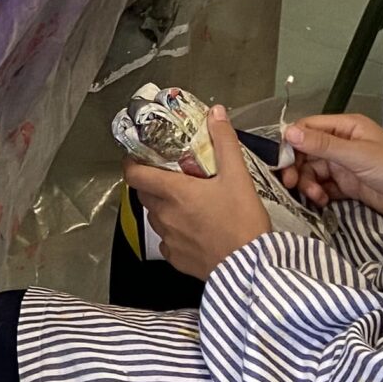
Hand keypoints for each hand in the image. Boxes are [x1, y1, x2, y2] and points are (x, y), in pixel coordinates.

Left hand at [122, 110, 268, 279]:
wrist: (251, 268)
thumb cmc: (243, 221)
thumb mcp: (238, 176)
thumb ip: (224, 142)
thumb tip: (216, 113)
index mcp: (174, 193)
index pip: (134, 174)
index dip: (131, 163)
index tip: (138, 155)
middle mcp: (164, 216)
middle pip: (144, 194)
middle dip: (151, 183)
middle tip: (170, 175)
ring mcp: (168, 240)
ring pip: (154, 217)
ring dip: (163, 207)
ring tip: (185, 202)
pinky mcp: (176, 260)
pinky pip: (166, 241)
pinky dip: (173, 233)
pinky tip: (193, 230)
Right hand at [282, 113, 382, 221]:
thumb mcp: (357, 155)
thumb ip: (323, 145)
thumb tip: (289, 132)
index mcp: (346, 127)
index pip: (308, 128)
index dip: (292, 144)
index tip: (282, 162)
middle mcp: (344, 143)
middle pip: (307, 151)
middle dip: (298, 167)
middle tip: (292, 184)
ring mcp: (346, 165)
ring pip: (314, 170)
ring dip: (308, 183)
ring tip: (314, 196)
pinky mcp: (350, 185)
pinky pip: (324, 186)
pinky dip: (318, 194)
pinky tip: (322, 201)